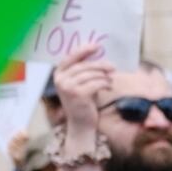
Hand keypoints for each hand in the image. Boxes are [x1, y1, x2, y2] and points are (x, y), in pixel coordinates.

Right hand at [47, 41, 113, 165]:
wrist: (81, 125)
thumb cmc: (83, 102)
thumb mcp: (80, 83)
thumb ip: (84, 70)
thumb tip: (98, 53)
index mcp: (58, 74)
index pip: (70, 57)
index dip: (84, 50)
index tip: (97, 46)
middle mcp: (60, 80)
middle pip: (84, 65)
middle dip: (100, 64)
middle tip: (113, 67)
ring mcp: (68, 87)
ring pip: (91, 74)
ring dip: (104, 75)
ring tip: (111, 79)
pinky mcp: (78, 95)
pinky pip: (96, 83)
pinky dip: (105, 83)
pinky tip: (109, 86)